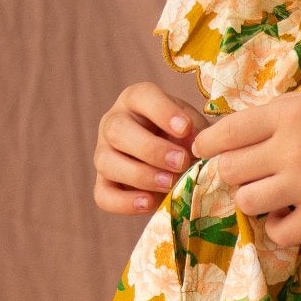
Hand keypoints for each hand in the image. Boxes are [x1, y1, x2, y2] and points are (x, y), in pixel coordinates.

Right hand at [93, 80, 204, 215]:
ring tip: (170, 184)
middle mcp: (113, 123)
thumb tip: (198, 146)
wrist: (176, 165)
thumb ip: (198, 133)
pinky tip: (149, 203)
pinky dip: (125, 203)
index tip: (185, 129)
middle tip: (180, 162)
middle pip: (117, 130)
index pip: (141, 96)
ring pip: (107, 162)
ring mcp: (103, 154)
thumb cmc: (185, 138)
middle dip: (151, 149)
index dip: (162, 112)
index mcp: (136, 100)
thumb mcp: (194, 128)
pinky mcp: (102, 184)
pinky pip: (104, 195)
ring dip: (141, 175)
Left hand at [193, 84, 300, 244]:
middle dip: (233, 173)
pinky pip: (279, 233)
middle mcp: (292, 148)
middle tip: (251, 173)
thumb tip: (237, 129)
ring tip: (272, 194)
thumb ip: (281, 112)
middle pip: (228, 171)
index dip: (208, 146)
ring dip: (254, 200)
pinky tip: (292, 215)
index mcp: (288, 113)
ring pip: (247, 203)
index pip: (224, 134)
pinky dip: (279, 227)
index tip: (208, 152)